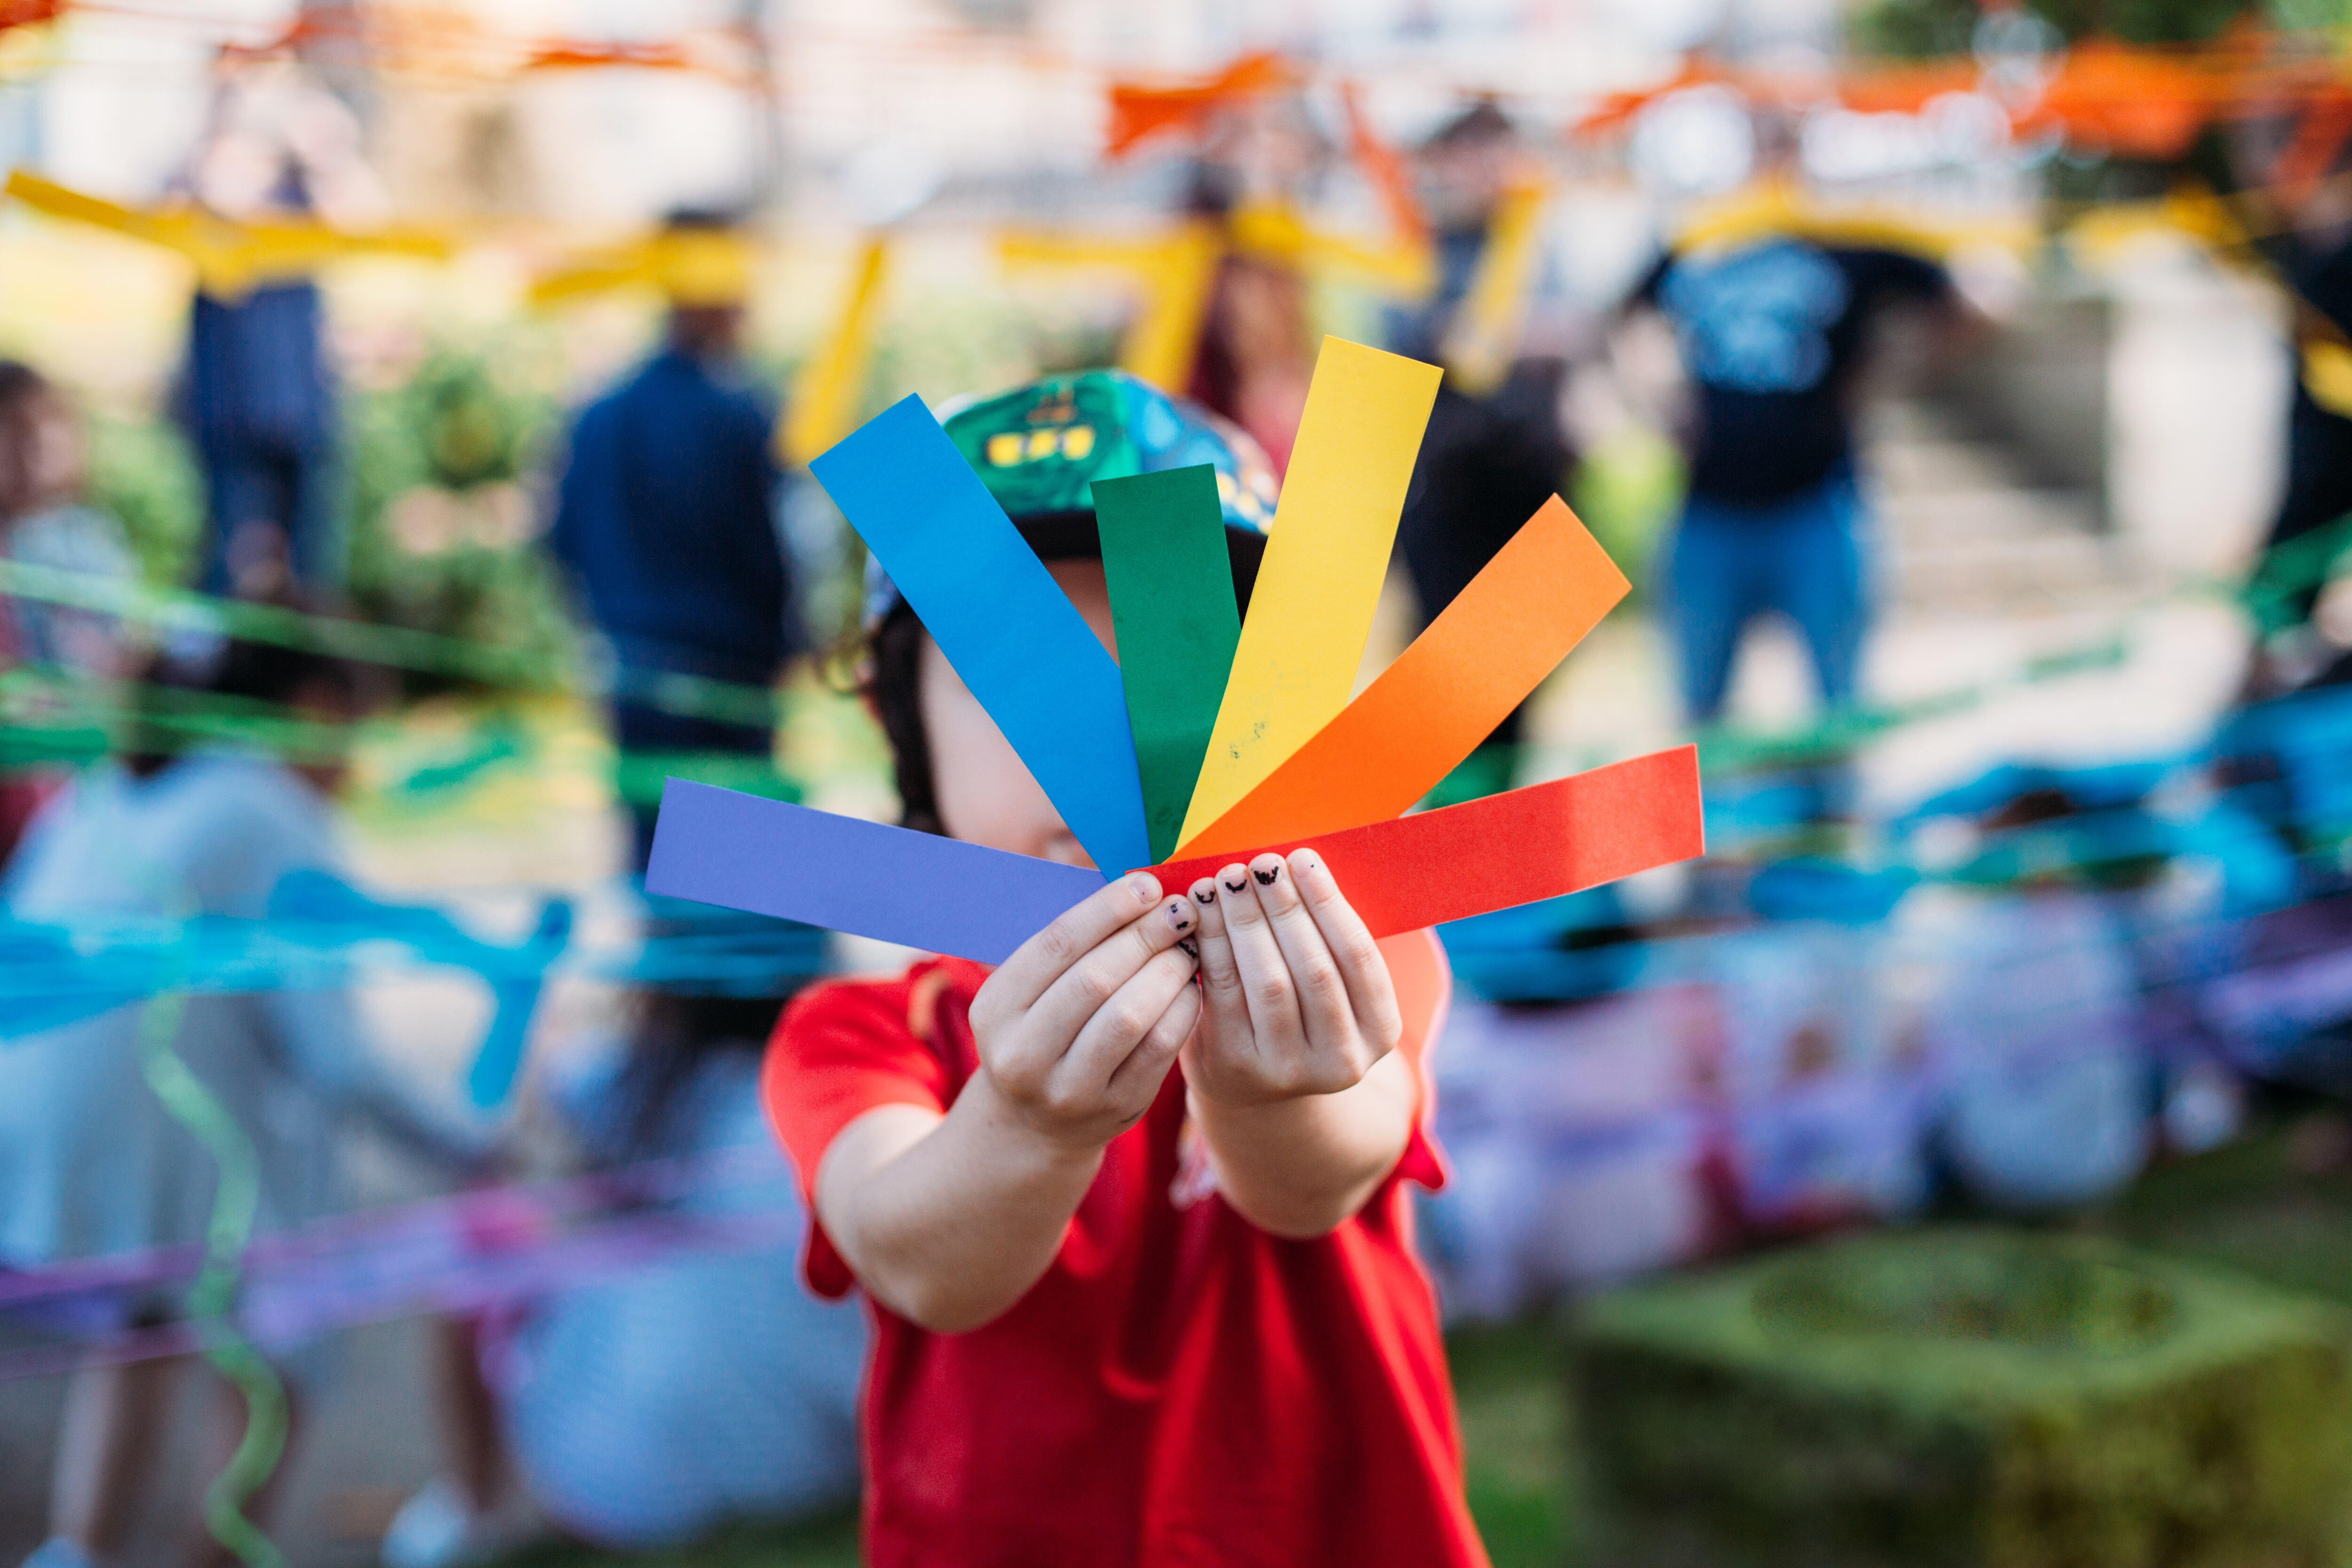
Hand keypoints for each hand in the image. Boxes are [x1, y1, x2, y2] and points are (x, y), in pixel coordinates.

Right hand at [967, 871, 1201, 1153]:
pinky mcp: (1116, 1110)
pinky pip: (1159, 1049)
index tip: (1149, 885)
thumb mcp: (1031, 993)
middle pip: (1095, 979)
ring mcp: (1069, 1089)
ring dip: (1168, 971)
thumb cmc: (1043, 1032)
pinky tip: (1191, 986)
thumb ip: (1071, 947)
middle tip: (1181, 910)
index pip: (1056, 944)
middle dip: (1145, 936)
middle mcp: (1023, 1054)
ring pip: (1129, 1017)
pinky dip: (1182, 1009)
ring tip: (1188, 946)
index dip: (1108, 909)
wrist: (1037, 1124)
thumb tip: (1139, 889)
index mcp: (996, 1009)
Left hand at [1181, 849, 1401, 1108]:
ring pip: (1268, 980)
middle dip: (1285, 906)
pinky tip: (1202, 907)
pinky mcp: (1236, 1064)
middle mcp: (1342, 1060)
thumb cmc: (1297, 1009)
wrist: (1252, 1084)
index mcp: (1380, 1031)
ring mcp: (1287, 1069)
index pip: (1358, 956)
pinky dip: (1213, 941)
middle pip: (1313, 967)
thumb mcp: (1331, 984)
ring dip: (1246, 919)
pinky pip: (1224, 991)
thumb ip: (1328, 934)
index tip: (1302, 858)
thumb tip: (1301, 860)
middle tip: (1261, 863)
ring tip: (1229, 877)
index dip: (1329, 903)